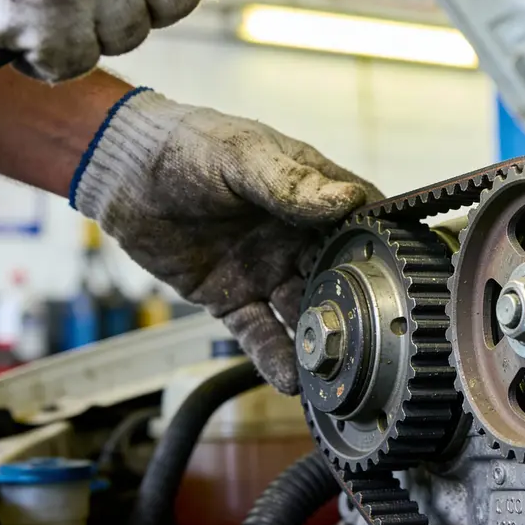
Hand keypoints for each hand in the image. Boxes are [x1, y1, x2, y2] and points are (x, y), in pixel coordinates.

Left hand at [72, 90, 382, 393]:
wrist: (123, 173)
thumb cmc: (187, 145)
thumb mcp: (242, 156)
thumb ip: (291, 183)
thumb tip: (345, 202)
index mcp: (313, 193)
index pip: (362, 224)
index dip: (383, 249)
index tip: (401, 277)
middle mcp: (297, 237)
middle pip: (339, 277)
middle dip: (355, 306)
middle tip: (371, 336)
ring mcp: (266, 271)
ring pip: (303, 312)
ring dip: (319, 340)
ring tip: (335, 367)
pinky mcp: (232, 299)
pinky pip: (260, 333)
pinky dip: (275, 357)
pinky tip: (290, 379)